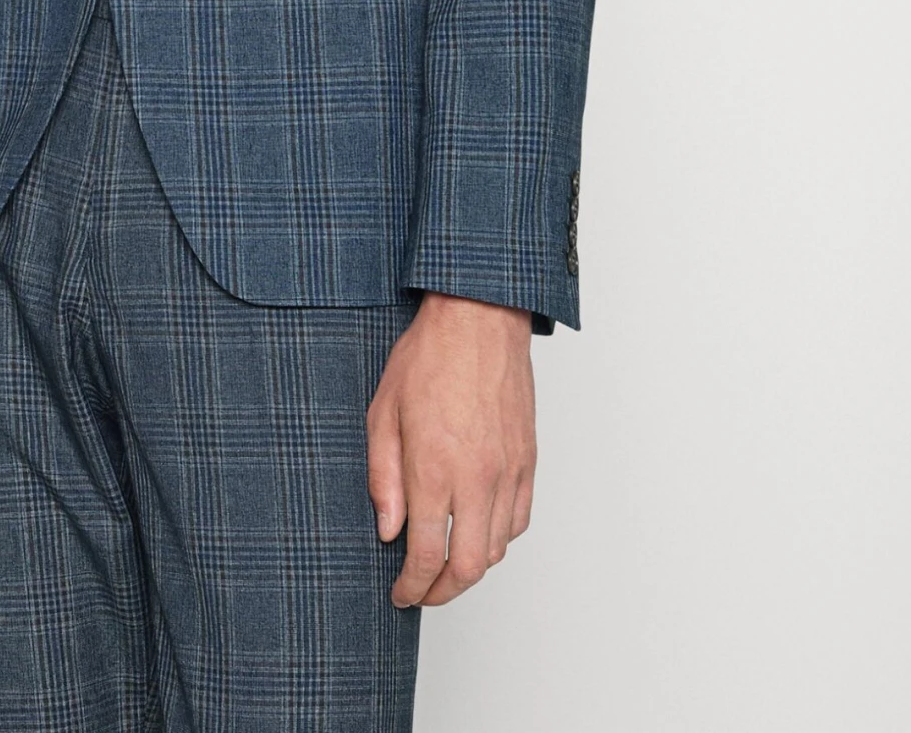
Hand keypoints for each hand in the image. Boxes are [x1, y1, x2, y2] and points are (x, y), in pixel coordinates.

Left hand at [366, 292, 535, 607]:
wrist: (479, 319)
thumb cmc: (427, 357)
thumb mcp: (383, 412)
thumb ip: (383, 477)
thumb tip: (387, 530)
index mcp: (434, 467)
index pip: (426, 554)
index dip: (412, 585)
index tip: (400, 592)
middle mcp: (476, 477)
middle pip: (468, 567)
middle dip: (442, 592)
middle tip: (422, 591)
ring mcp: (507, 471)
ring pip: (497, 549)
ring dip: (470, 567)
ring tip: (446, 563)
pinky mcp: (527, 461)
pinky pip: (518, 520)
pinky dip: (498, 537)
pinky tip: (477, 529)